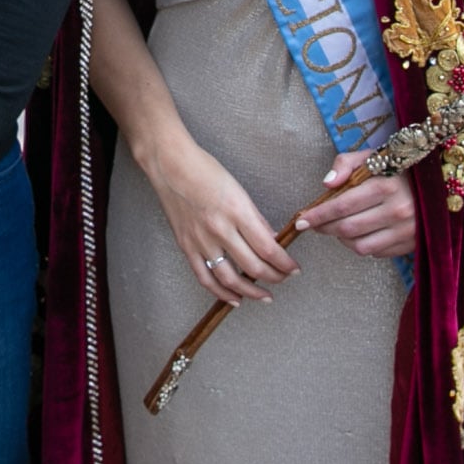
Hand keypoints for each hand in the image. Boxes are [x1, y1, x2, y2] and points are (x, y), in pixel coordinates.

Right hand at [139, 134, 294, 305]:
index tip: (294, 268)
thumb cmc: (205, 170)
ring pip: (230, 278)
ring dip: (251, 292)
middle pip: (253, 266)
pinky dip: (221, 292)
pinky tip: (234, 298)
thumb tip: (272, 240)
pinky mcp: (186, 246)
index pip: (268, 248)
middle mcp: (219, 229)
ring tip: (265, 296)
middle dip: (274, 277)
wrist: (169, 165)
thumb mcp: (239, 191)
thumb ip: (256, 219)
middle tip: (284, 278)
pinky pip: (205, 277)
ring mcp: (201, 240)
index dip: (285, 264)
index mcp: (237, 211)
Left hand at [294, 153, 416, 258]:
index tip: (302, 220)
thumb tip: (326, 184)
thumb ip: (345, 164)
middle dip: (325, 228)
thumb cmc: (399, 167)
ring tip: (339, 227)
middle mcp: (398, 210)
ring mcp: (407, 230)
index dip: (318, 215)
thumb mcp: (373, 156)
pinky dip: (362, 245)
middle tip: (316, 224)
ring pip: (360, 246)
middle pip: (347, 229)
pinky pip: (376, 253)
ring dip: (343, 239)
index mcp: (386, 184)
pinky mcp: (412, 244)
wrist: (439, 183)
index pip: (341, 206)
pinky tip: (361, 233)